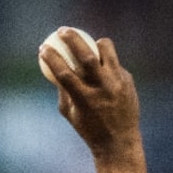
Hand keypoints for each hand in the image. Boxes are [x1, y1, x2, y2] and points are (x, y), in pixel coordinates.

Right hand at [41, 31, 141, 155]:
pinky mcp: (128, 81)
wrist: (119, 142)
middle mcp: (102, 89)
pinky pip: (114, 64)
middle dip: (72, 39)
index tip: (43, 48)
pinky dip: (106, 64)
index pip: (64, 72)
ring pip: (106, 50)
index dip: (51, 57)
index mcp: (84, 99)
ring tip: (89, 44)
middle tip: (62, 31)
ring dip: (95, 43)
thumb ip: (62, 90)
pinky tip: (103, 70)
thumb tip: (54, 68)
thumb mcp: (69, 113)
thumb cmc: (88, 128)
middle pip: (86, 56)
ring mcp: (118, 83)